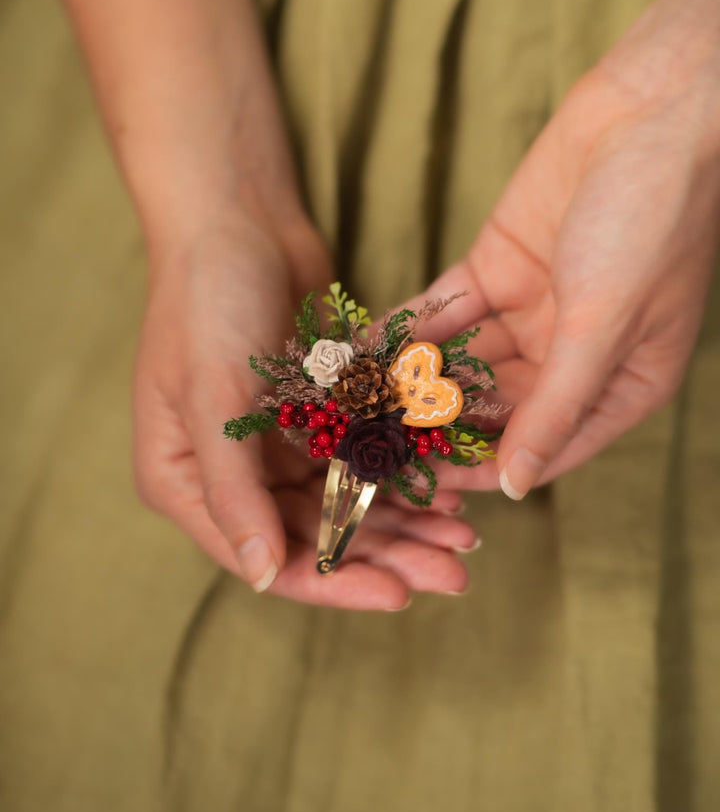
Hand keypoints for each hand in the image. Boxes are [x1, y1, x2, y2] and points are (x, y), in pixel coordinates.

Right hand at [132, 207, 475, 608]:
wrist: (236, 217)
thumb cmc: (204, 301)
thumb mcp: (210, 397)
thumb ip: (234, 490)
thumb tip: (263, 578)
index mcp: (186, 483)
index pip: (265, 558)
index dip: (336, 583)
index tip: (400, 594)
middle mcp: (231, 475)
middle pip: (317, 537)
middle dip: (388, 556)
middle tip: (455, 572)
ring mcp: (274, 444)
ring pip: (349, 502)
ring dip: (407, 521)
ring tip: (467, 538)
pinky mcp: (312, 412)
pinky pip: (365, 456)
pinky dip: (404, 471)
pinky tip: (450, 487)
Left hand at [402, 0, 719, 498]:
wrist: (652, 109)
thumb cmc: (651, 222)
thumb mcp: (603, 325)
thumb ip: (555, 408)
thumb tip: (518, 488)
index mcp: (622, 383)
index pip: (545, 446)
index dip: (488, 469)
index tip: (429, 486)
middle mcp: (574, 354)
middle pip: (497, 407)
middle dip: (440, 427)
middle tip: (378, 446)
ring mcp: (533, 310)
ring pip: (464, 362)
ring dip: (414, 381)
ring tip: (359, 406)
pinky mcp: (497, 267)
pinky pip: (445, 311)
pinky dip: (408, 330)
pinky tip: (364, 352)